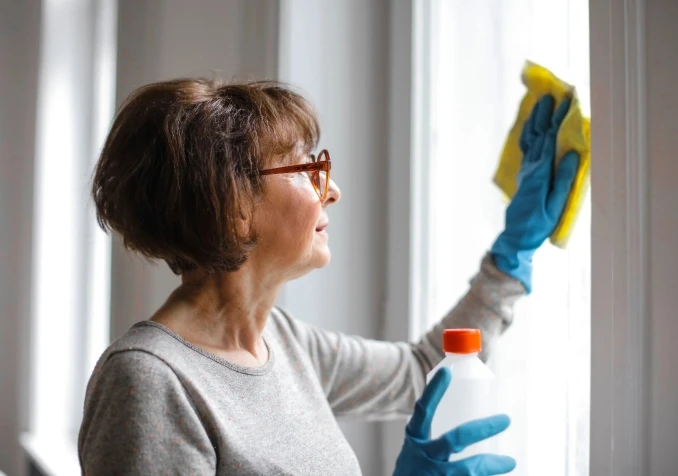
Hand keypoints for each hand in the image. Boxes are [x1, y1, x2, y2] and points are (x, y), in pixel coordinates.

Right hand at [393, 368, 515, 475]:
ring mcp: (434, 475)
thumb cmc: (414, 472)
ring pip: (467, 469)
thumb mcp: (416, 450)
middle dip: (482, 429)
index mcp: (415, 439)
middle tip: (505, 420)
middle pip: (455, 439)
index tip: (446, 372)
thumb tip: (473, 427)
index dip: (433, 391)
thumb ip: (437, 440)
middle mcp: (423, 456)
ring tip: (509, 461)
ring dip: (491, 465)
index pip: (423, 411)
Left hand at [491, 94, 579, 292]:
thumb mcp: (556, 204)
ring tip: (539, 104)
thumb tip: (572, 153)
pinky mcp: (524, 175)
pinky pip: (525, 148)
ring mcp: (525, 171)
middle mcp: (530, 168)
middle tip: (550, 94)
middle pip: (537, 135)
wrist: (516, 235)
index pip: (550, 140)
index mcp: (540, 172)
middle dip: (544, 114)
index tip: (566, 101)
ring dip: (534, 121)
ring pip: (529, 140)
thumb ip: (563, 179)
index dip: (557, 119)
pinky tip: (530, 127)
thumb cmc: (539, 223)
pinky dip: (528, 134)